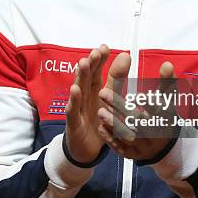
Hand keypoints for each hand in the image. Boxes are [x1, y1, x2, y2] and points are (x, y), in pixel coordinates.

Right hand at [64, 44, 109, 163]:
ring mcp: (77, 108)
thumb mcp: (109, 99)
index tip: (104, 48)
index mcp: (94, 90)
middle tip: (95, 52)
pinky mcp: (73, 123)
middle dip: (90, 64)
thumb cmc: (97, 120)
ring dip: (80, 77)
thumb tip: (125, 55)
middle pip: (86, 78)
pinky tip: (74, 90)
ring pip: (78, 90)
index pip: (96, 72)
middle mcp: (84, 96)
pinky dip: (73, 101)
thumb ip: (117, 78)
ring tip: (83, 64)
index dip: (99, 60)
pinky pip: (72, 111)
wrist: (86, 149)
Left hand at [97, 53, 177, 160]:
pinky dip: (111, 138)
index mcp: (166, 118)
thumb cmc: (164, 117)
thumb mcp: (168, 100)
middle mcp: (156, 133)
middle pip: (138, 121)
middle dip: (120, 107)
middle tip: (103, 93)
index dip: (149, 103)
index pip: (158, 111)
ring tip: (100, 111)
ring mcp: (144, 146)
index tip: (137, 94)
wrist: (164, 146)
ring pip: (128, 136)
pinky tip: (102, 126)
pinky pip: (121, 148)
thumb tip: (166, 64)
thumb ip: (167, 81)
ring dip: (113, 124)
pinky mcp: (133, 155)